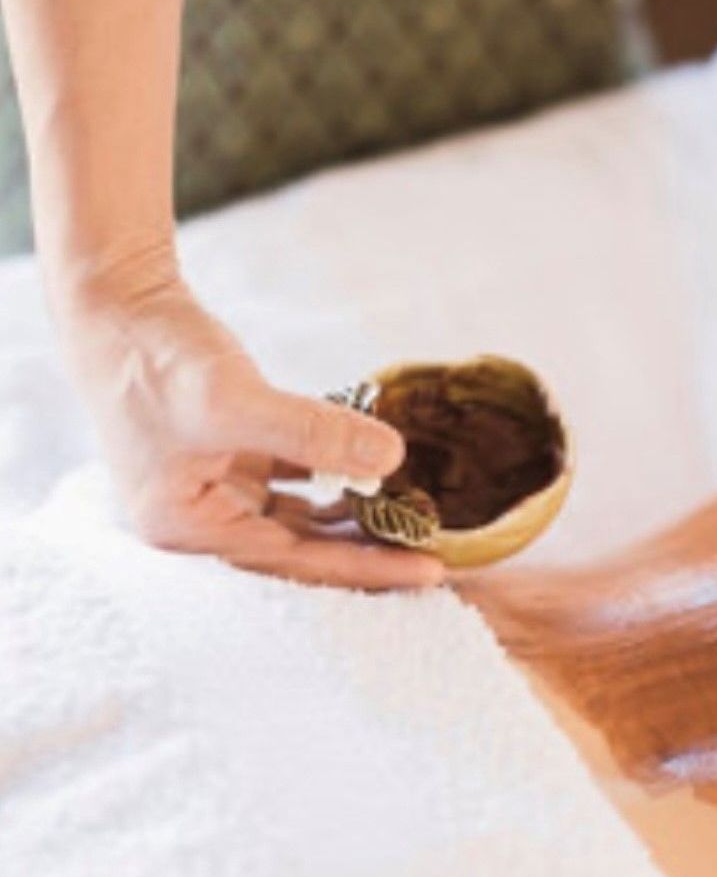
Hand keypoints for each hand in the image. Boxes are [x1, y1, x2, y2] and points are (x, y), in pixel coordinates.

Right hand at [56, 257, 443, 588]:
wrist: (119, 305)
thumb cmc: (158, 358)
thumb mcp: (234, 401)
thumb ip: (312, 433)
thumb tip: (391, 459)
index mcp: (188, 528)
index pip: (295, 563)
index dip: (365, 567)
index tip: (429, 571)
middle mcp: (201, 518)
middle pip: (300, 550)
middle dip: (367, 549)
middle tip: (437, 553)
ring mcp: (216, 487)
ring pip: (302, 517)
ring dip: (355, 516)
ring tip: (416, 517)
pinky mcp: (232, 454)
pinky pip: (296, 480)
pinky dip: (336, 476)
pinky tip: (378, 473)